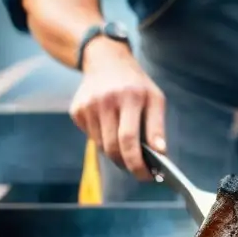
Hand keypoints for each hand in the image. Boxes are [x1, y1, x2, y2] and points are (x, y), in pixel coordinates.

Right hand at [69, 36, 166, 180]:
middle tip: (139, 171)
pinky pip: (91, 137)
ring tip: (127, 147)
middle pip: (113, 147)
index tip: (147, 176)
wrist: (105, 59)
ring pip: (102, 146)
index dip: (137, 163)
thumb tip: (160, 153)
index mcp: (131, 96)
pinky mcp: (77, 110)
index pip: (130, 139)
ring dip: (116, 153)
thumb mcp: (154, 97)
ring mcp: (88, 105)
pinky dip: (103, 140)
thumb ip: (157, 126)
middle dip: (128, 165)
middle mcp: (106, 100)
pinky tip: (110, 127)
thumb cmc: (135, 83)